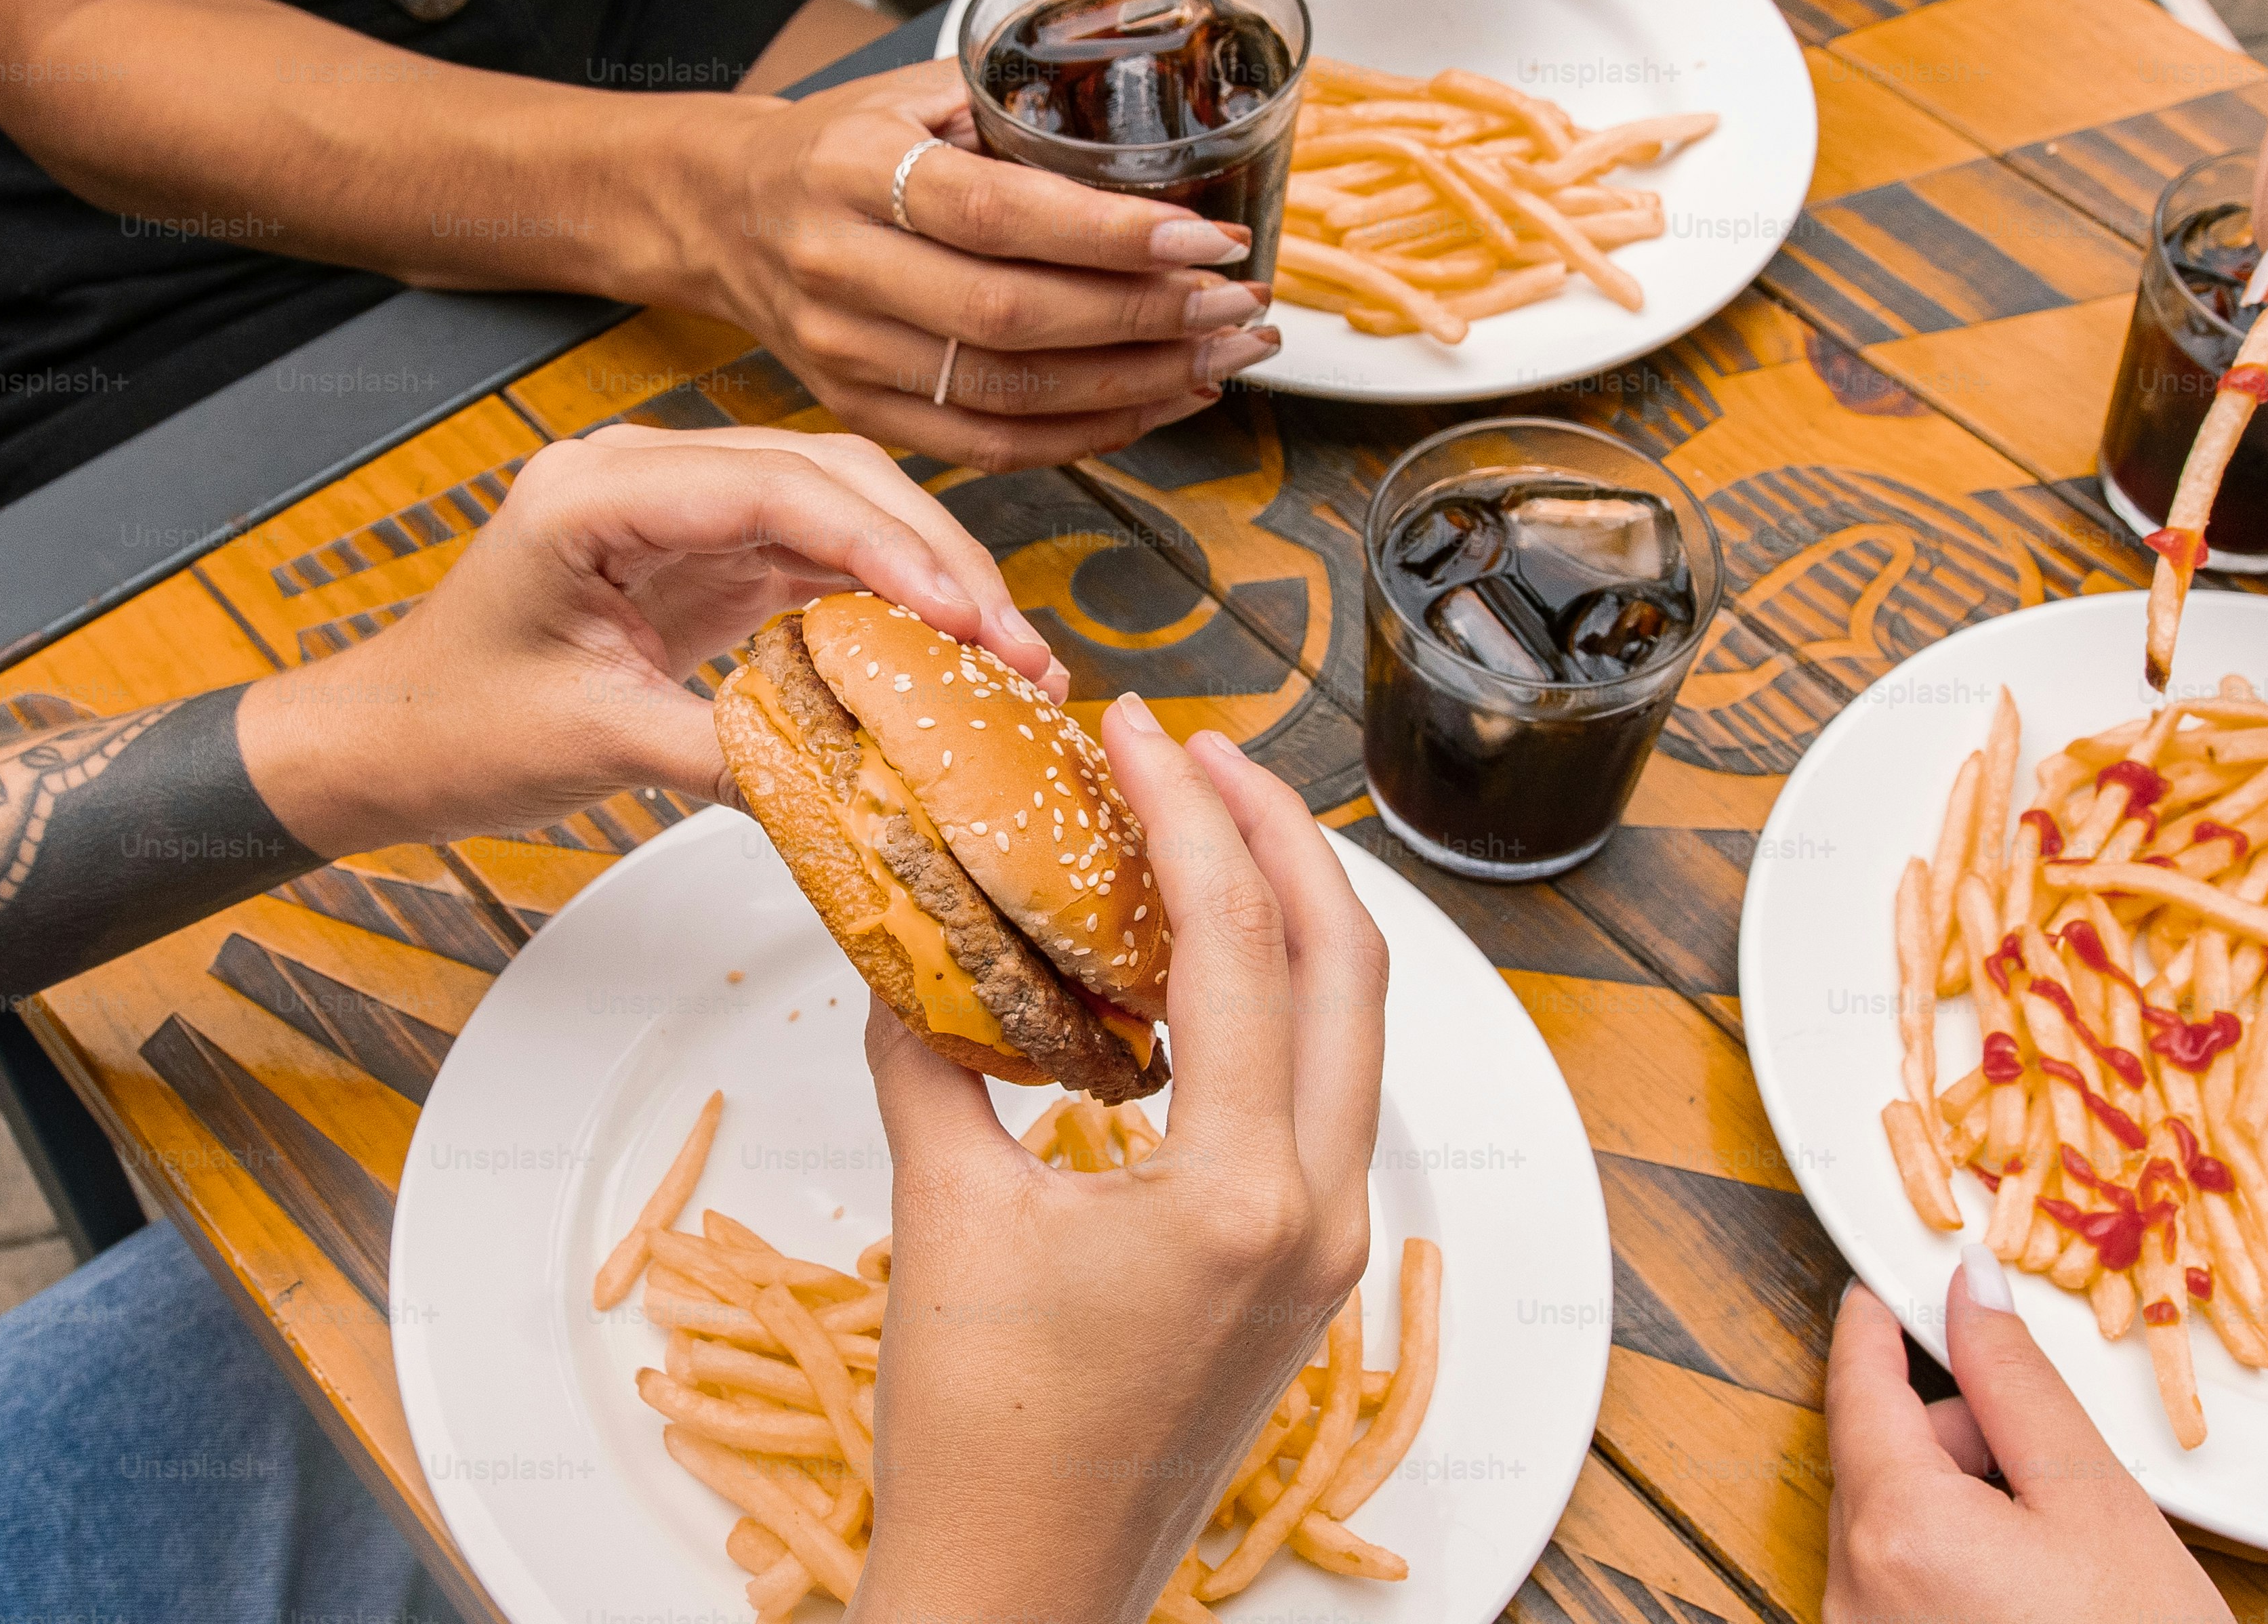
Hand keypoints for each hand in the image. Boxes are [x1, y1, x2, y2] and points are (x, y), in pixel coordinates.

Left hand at [240, 425, 1066, 852]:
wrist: (384, 744)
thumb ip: (723, 755)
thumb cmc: (454, 730)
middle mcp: (644, 475)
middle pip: (830, 477)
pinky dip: (889, 601)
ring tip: (1006, 655)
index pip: (778, 488)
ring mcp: (679, 509)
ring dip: (927, 576)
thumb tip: (859, 789)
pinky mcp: (703, 554)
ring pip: (839, 509)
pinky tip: (946, 655)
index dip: (888, 548)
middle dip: (935, 555)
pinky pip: (818, 558)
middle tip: (1016, 645)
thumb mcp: (592, 746)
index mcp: (597, 491)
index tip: (968, 618)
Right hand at [670, 58, 1279, 472]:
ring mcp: (844, 352)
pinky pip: (989, 446)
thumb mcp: (913, 92)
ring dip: (1136, 385)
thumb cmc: (842, 144)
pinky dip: (1087, 435)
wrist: (721, 211)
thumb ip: (1016, 111)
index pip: (996, 213)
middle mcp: (839, 266)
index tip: (1205, 239)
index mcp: (853, 167)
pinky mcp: (858, 411)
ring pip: (1009, 395)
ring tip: (1223, 355)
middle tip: (1238, 305)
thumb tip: (1160, 138)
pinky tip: (1160, 403)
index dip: (1109, 236)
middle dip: (1147, 319)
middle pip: (1011, 319)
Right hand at [850, 695, 1387, 1623]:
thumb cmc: (979, 1437)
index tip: (1135, 730)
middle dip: (1280, 834)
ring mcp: (1330, 1245)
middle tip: (1195, 751)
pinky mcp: (1310, 1270)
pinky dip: (1282, 1001)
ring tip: (1206, 826)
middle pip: (1349, 962)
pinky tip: (1203, 963)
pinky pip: (1326, 1092)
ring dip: (1293, 911)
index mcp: (1240, 1194)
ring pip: (1355, 1026)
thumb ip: (930, 1057)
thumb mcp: (940, 1215)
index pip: (1239, 946)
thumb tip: (912, 940)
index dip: (1189, 814)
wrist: (1022, 1594)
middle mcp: (1319, 1211)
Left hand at [1825, 1260, 2230, 1623]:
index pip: (1857, 1388)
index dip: (1875, 1325)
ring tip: (2054, 1538)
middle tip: (2036, 1444)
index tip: (1884, 1288)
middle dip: (1948, 1431)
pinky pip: (1895, 1585)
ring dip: (1953, 1499)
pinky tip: (2028, 1584)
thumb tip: (1971, 1289)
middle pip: (1876, 1460)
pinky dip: (1945, 1558)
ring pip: (1888, 1524)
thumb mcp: (2093, 1499)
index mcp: (1896, 1531)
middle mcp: (1853, 1594)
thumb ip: (2016, 1379)